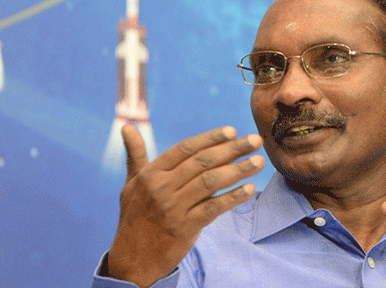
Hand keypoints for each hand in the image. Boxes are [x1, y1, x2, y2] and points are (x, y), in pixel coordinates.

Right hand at [106, 125, 264, 287]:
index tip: (232, 130)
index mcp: (151, 174)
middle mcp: (162, 188)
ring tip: (259, 162)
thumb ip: (135, 155)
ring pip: (211, 182)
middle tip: (256, 140)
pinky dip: (233, 198)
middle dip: (233, 149)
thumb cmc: (135, 217)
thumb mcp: (131, 185)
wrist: (132, 259)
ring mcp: (174, 208)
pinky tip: (249, 189)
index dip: (211, 138)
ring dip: (239, 170)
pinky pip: (213, 208)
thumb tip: (126, 127)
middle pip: (203, 162)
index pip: (186, 148)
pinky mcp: (185, 227)